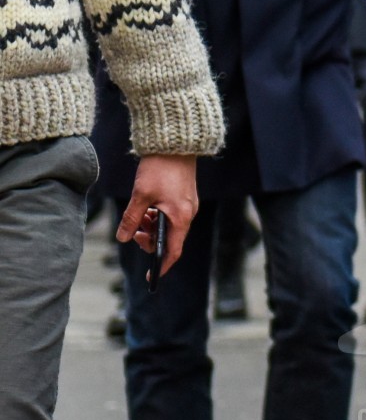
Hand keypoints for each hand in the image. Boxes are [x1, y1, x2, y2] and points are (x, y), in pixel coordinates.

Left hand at [117, 154, 198, 276]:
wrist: (175, 143)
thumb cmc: (160, 168)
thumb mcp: (140, 195)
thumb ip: (131, 219)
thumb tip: (123, 238)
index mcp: (180, 218)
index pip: (172, 251)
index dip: (161, 266)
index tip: (150, 276)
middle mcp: (188, 214)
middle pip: (169, 239)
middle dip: (149, 239)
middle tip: (133, 231)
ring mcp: (187, 205)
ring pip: (168, 226)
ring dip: (151, 226)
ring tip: (138, 214)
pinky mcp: (184, 197)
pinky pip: (171, 215)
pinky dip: (157, 216)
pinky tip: (146, 205)